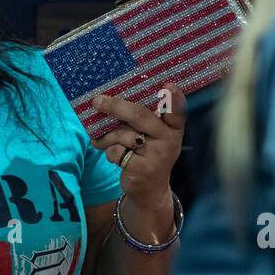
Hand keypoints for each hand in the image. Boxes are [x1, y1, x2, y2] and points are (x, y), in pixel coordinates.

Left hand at [89, 82, 186, 210]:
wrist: (149, 189)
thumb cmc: (147, 152)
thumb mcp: (151, 135)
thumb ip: (140, 118)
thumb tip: (109, 99)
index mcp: (173, 127)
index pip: (177, 111)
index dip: (175, 98)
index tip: (169, 85)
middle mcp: (169, 139)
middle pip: (140, 116)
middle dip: (116, 106)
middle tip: (97, 101)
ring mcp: (157, 155)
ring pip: (123, 134)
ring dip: (107, 137)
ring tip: (103, 141)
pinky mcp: (142, 169)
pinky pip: (116, 152)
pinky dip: (109, 153)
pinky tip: (116, 157)